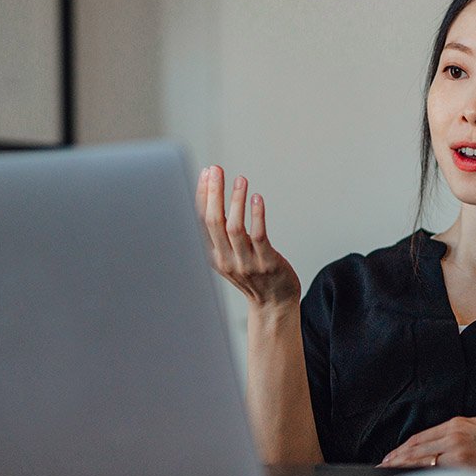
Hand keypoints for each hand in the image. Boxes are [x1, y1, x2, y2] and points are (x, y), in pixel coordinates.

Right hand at [195, 165, 300, 307]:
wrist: (274, 306)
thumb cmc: (253, 276)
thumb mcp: (228, 257)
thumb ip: (219, 234)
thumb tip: (213, 196)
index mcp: (213, 256)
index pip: (201, 221)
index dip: (203, 195)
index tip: (207, 173)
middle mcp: (226, 260)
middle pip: (213, 222)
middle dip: (213, 193)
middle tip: (217, 169)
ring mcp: (246, 263)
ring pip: (234, 228)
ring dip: (235, 200)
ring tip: (241, 180)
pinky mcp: (267, 263)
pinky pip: (259, 236)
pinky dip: (256, 215)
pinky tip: (257, 198)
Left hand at [380, 416, 475, 475]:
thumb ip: (459, 430)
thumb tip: (441, 439)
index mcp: (456, 424)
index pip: (420, 438)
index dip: (403, 448)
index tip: (391, 455)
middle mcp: (453, 437)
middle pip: (417, 450)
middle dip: (397, 459)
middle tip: (382, 467)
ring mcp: (458, 454)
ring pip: (423, 463)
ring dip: (404, 469)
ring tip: (390, 475)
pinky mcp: (465, 470)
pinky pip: (438, 475)